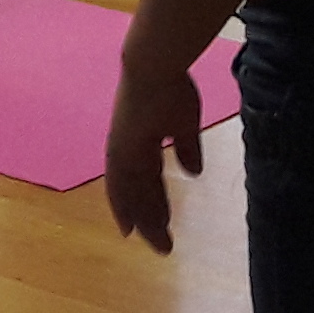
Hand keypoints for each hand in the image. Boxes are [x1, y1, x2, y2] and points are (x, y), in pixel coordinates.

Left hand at [103, 57, 203, 255]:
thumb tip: (193, 172)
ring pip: (131, 196)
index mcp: (142, 142)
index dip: (153, 203)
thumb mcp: (185, 122)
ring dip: (145, 220)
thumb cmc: (171, 87)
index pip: (148, 180)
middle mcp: (128, 149)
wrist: (154, 66)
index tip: (162, 223)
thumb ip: (187, 148)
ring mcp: (122, 150)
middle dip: (153, 219)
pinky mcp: (120, 150)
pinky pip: (119, 186)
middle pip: (140, 193)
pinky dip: (123, 208)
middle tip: (166, 245)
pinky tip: (129, 228)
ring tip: (159, 244)